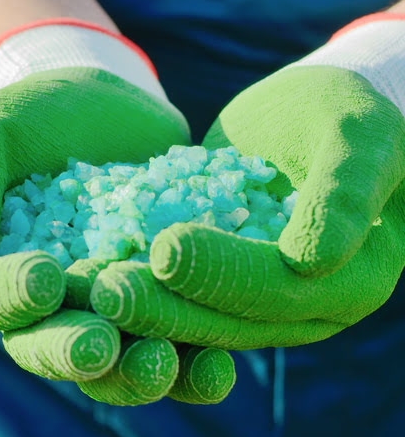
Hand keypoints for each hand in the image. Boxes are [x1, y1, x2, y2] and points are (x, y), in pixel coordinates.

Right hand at [0, 36, 234, 404]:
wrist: (108, 104)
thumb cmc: (30, 117)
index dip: (11, 298)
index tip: (44, 277)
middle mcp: (41, 312)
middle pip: (48, 351)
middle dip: (74, 354)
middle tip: (100, 345)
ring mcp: (105, 317)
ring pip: (114, 369)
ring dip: (137, 376)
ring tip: (163, 363)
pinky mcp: (163, 311)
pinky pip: (178, 355)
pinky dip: (196, 371)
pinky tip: (219, 366)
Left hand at [89, 18, 404, 349]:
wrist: (314, 113)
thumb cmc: (350, 113)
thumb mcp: (357, 138)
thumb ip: (340, 195)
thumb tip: (310, 262)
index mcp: (354, 282)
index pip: (279, 288)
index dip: (223, 273)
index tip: (166, 248)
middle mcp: (306, 310)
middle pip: (228, 320)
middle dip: (164, 308)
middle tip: (105, 290)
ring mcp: (257, 306)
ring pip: (193, 323)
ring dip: (138, 316)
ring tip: (85, 293)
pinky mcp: (215, 289)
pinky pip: (171, 300)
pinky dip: (130, 294)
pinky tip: (79, 284)